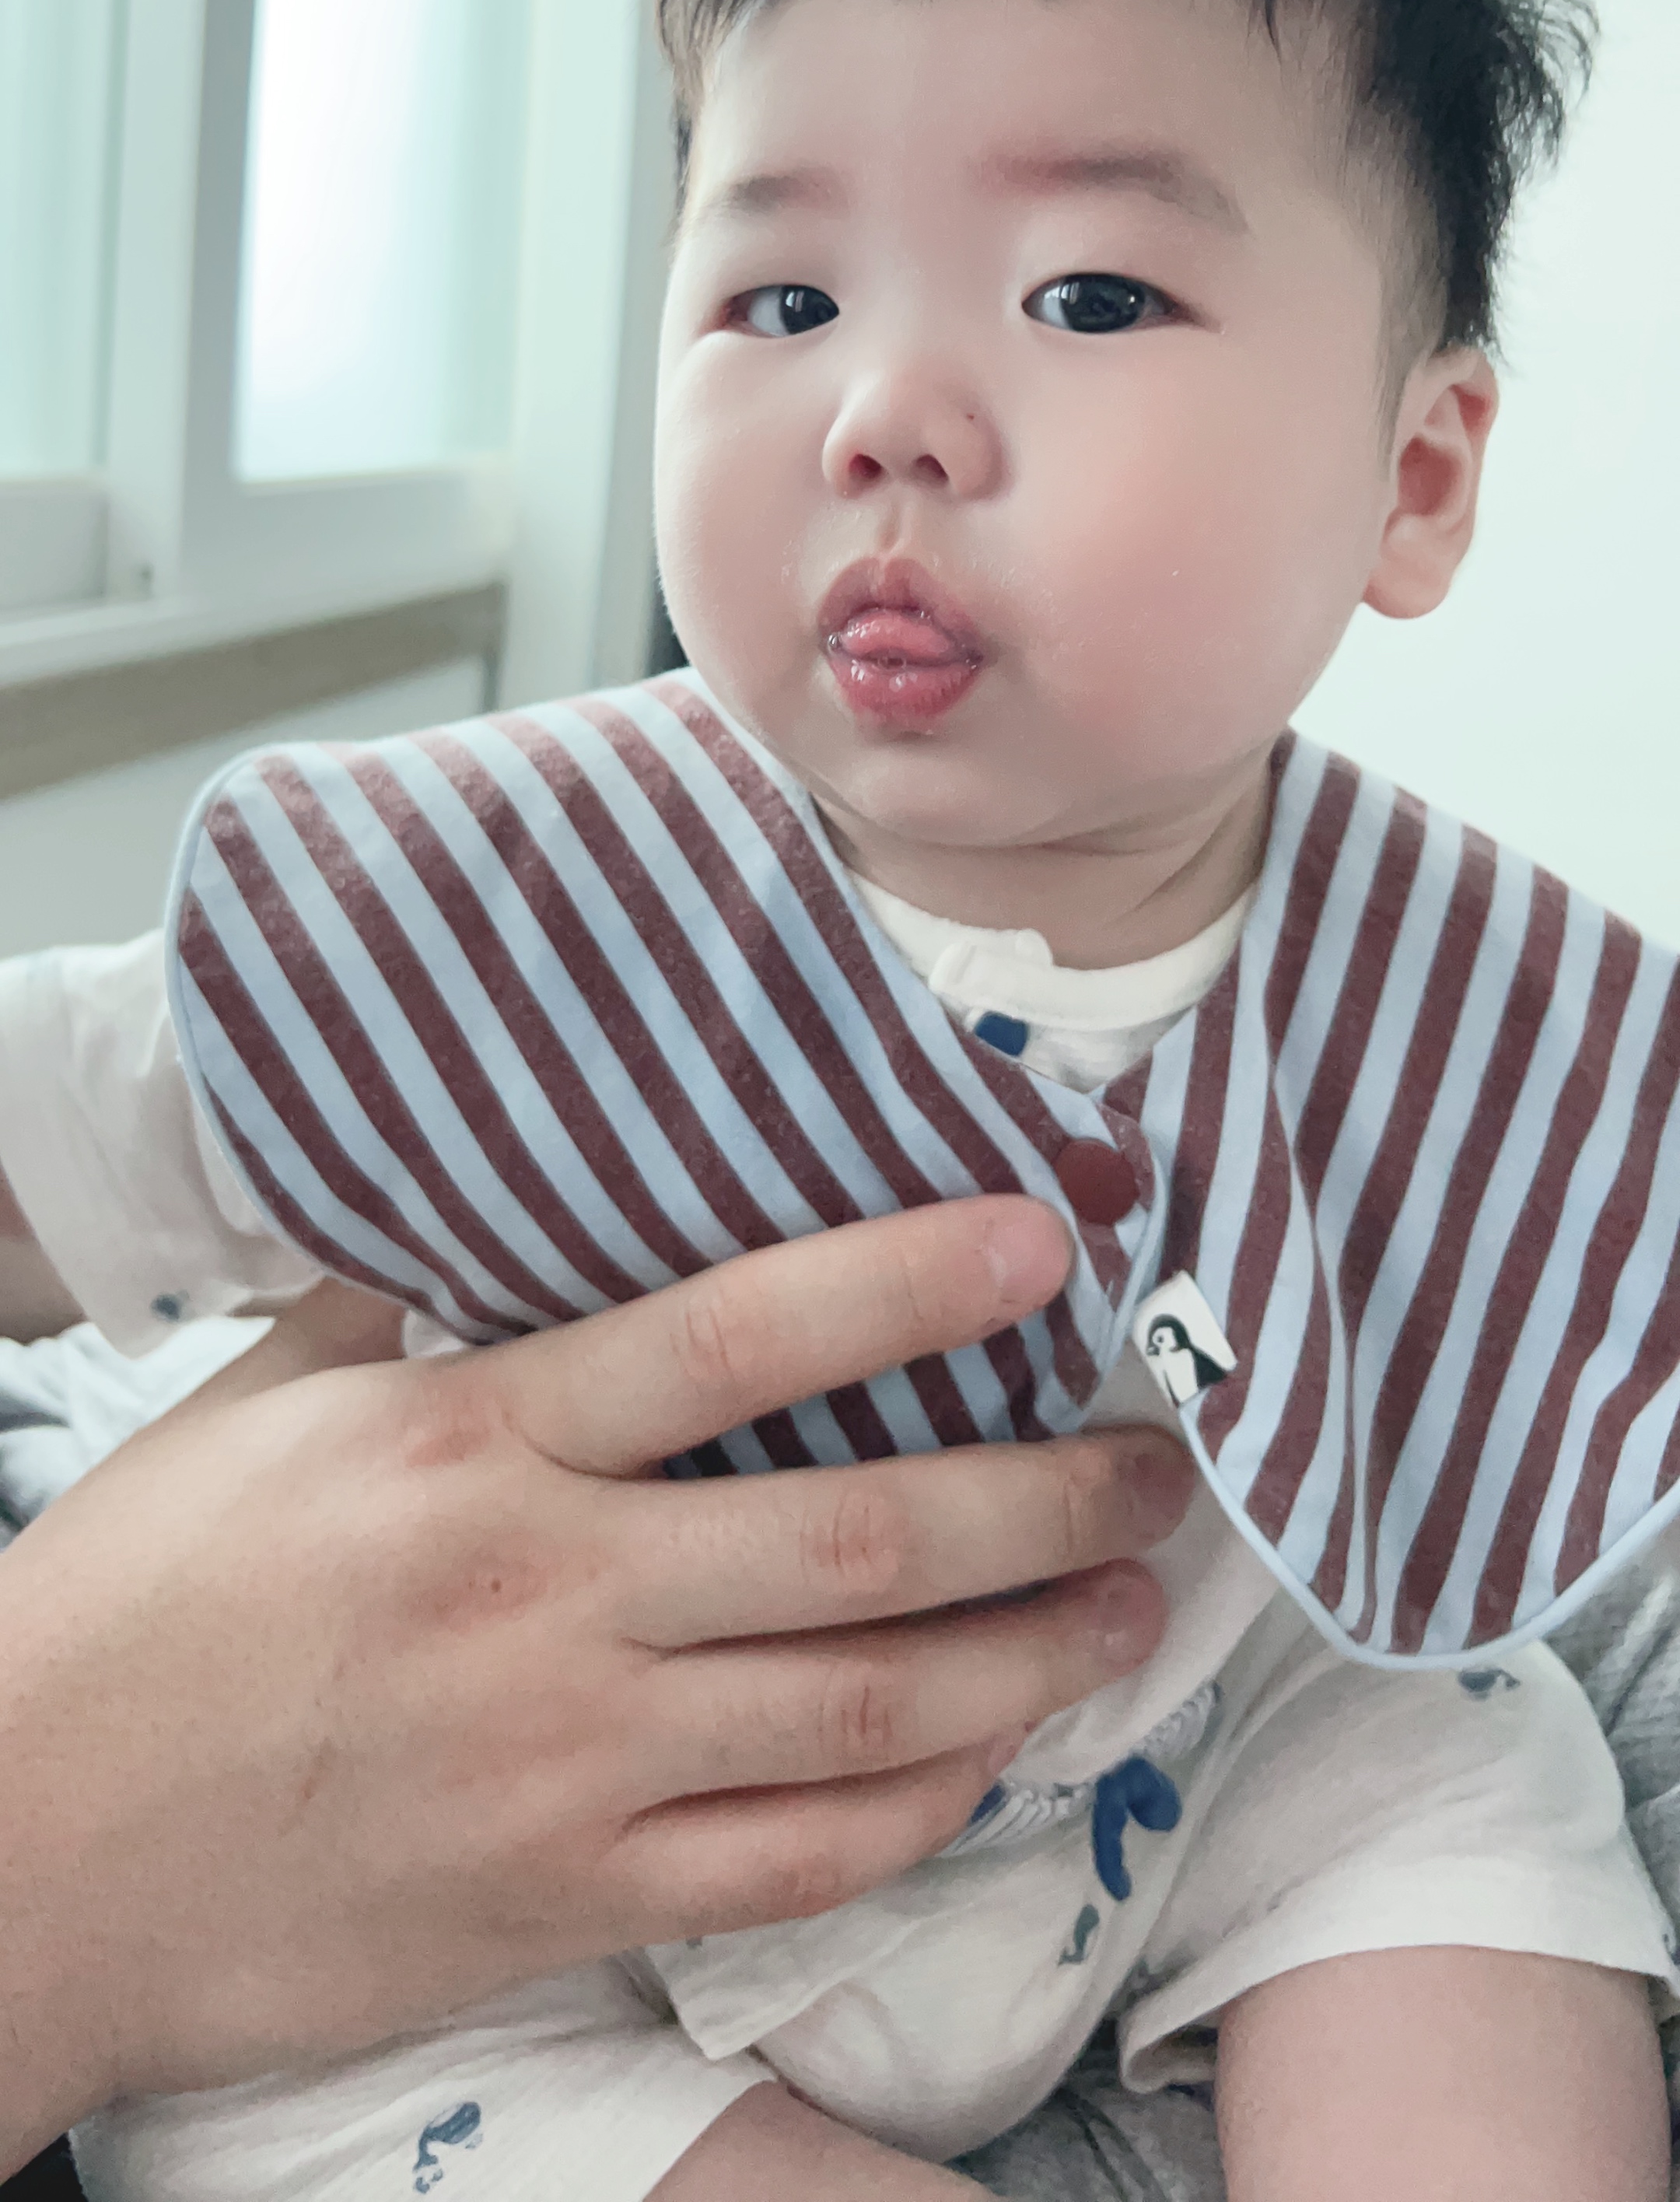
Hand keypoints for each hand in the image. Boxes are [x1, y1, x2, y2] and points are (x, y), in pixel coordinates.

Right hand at [0, 1193, 1189, 2159]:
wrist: (26, 1857)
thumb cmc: (140, 1606)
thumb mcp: (262, 1405)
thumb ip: (409, 1299)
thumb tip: (522, 1203)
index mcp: (467, 1444)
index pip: (733, 1337)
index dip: (906, 1280)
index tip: (1045, 1238)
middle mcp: (540, 1598)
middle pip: (854, 1540)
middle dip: (1038, 1496)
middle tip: (1151, 1467)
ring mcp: (563, 1766)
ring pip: (861, 1711)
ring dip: (1026, 1656)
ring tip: (1125, 1606)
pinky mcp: (565, 1900)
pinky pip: (794, 1859)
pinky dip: (915, 1806)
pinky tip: (988, 1754)